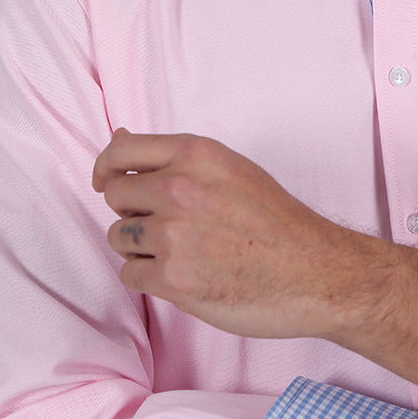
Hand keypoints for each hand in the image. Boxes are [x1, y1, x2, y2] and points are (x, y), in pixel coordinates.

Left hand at [93, 130, 417, 418]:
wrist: (312, 270)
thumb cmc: (274, 219)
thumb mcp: (229, 169)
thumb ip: (173, 157)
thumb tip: (118, 138)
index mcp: (196, 154)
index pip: (121, 153)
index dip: (106, 168)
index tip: (105, 181)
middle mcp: (180, 189)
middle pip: (116, 196)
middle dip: (132, 210)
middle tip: (166, 223)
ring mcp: (174, 235)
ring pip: (118, 237)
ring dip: (139, 245)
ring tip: (179, 250)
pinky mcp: (173, 280)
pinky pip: (130, 274)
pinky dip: (148, 276)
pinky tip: (181, 274)